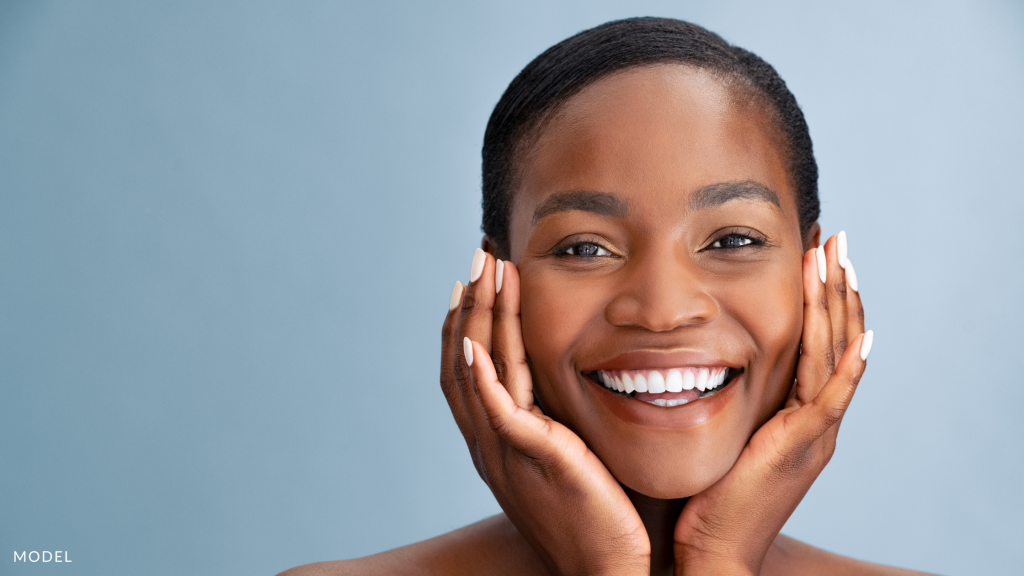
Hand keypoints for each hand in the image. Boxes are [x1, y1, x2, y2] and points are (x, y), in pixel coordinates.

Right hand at [441, 249, 649, 575]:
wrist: (609, 569)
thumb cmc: (605, 514)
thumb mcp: (578, 452)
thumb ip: (570, 413)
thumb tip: (592, 371)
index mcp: (501, 438)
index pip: (471, 368)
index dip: (469, 320)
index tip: (479, 277)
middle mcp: (491, 442)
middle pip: (463, 360)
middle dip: (471, 303)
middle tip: (479, 254)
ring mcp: (505, 452)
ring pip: (476, 375)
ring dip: (478, 320)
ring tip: (484, 271)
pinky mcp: (531, 460)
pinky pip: (496, 412)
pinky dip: (480, 377)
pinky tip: (477, 343)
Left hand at [673, 233, 871, 574]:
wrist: (710, 554)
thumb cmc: (705, 498)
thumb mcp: (720, 434)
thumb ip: (720, 397)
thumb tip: (688, 361)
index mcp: (797, 416)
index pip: (818, 343)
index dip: (819, 298)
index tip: (810, 253)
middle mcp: (815, 420)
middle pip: (837, 338)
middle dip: (836, 286)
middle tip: (836, 238)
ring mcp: (814, 432)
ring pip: (838, 353)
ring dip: (839, 302)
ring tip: (838, 256)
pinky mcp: (803, 444)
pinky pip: (833, 392)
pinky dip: (847, 359)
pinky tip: (859, 329)